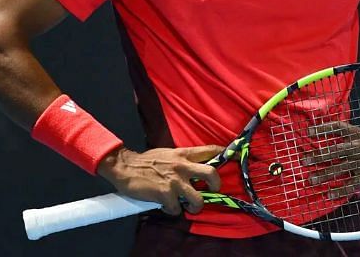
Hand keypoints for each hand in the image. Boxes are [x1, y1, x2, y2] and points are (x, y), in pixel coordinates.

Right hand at [96, 145, 223, 214]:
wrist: (125, 167)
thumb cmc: (146, 161)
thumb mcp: (169, 154)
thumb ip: (183, 159)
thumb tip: (195, 167)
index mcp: (184, 154)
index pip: (210, 150)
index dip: (226, 153)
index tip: (234, 158)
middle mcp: (183, 166)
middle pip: (211, 174)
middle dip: (216, 185)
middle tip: (213, 190)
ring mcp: (175, 181)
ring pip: (198, 199)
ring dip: (196, 206)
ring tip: (190, 207)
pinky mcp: (165, 194)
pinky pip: (177, 208)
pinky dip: (173, 210)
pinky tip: (167, 207)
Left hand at [304, 121, 359, 199]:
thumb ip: (347, 141)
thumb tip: (324, 147)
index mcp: (357, 134)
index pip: (338, 127)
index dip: (323, 129)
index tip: (308, 132)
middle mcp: (359, 145)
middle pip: (336, 150)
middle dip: (319, 156)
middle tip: (304, 161)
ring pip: (341, 167)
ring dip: (324, 174)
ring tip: (311, 180)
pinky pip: (351, 183)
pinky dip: (340, 190)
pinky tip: (329, 194)